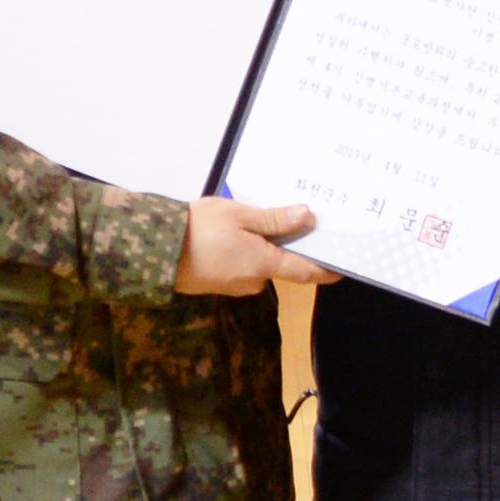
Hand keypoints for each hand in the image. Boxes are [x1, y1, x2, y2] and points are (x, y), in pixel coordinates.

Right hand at [177, 196, 334, 293]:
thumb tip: (308, 218)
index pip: (306, 272)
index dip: (326, 270)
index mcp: (263, 264)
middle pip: (281, 264)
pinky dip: (244, 251)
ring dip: (262, 245)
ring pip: (259, 264)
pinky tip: (234, 233)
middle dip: (287, 245)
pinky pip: (241, 266)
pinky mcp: (218, 283)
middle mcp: (253, 280)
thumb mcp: (239, 215)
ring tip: (256, 218)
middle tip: (293, 218)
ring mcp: (234, 285)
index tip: (343, 266)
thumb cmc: (198, 228)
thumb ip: (275, 219)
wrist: (155, 249)